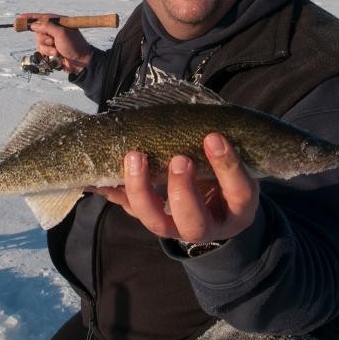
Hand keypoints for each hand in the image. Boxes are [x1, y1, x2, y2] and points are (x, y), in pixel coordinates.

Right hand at [20, 12, 93, 74]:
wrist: (81, 62)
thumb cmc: (74, 45)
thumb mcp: (61, 33)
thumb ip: (47, 27)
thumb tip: (33, 25)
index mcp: (60, 22)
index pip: (42, 17)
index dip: (30, 17)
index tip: (19, 17)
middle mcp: (55, 30)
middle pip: (38, 31)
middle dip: (44, 39)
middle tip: (53, 42)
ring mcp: (53, 40)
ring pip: (39, 42)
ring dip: (47, 48)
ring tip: (57, 51)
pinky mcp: (51, 50)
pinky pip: (41, 50)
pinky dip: (47, 53)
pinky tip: (56, 55)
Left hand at [93, 133, 259, 243]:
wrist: (216, 206)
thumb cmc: (227, 174)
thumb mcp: (238, 161)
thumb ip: (224, 143)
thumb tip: (204, 112)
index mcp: (237, 209)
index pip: (239, 193)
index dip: (228, 168)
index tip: (213, 138)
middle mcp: (208, 226)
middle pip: (194, 221)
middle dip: (182, 190)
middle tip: (178, 159)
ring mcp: (176, 227)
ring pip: (156, 222)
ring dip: (141, 189)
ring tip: (135, 157)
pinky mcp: (151, 219)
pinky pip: (130, 209)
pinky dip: (114, 191)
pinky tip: (100, 176)